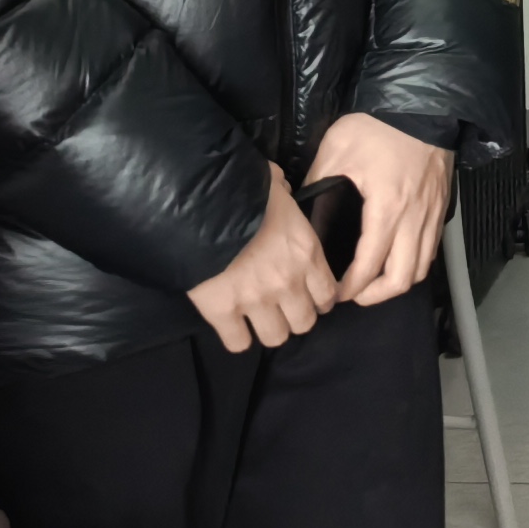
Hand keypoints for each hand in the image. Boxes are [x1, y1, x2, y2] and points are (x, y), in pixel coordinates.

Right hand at [188, 163, 340, 351]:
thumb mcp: (274, 184)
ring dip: (268, 329)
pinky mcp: (224, 312)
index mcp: (306, 253)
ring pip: (276, 338)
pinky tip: (231, 326)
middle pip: (305, 323)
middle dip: (294, 316)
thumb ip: (284, 191)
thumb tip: (281, 185)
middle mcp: (288, 282)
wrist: (200, 203)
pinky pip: (238, 343)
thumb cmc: (242, 188)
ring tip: (257, 319)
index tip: (309, 296)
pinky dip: (236, 337)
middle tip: (281, 307)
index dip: (318, 299)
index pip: (328, 295)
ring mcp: (257, 301)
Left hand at [309, 110, 454, 308]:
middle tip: (354, 294)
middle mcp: (414, 218)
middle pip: (402, 279)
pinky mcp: (441, 206)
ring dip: (397, 282)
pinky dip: (414, 262)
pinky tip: (395, 256)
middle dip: (375, 296)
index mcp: (387, 208)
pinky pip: (431, 249)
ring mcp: (432, 214)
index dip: (350, 288)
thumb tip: (303, 212)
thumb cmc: (378, 126)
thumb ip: (318, 184)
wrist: (422, 104)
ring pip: (421, 268)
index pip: (369, 265)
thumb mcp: (337, 150)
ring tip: (374, 282)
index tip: (334, 292)